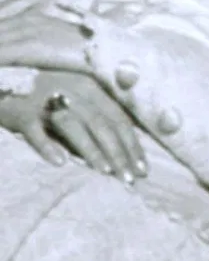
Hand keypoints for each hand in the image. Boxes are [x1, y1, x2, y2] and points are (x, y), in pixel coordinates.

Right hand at [0, 69, 145, 180]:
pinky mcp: (22, 112)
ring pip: (75, 126)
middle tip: (129, 179)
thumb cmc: (48, 95)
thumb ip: (98, 117)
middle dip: (119, 153)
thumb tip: (126, 149)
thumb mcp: (78, 99)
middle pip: (102, 124)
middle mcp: (73, 90)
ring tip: (106, 172)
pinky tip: (60, 163)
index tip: (143, 169)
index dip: (133, 145)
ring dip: (92, 150)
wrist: (4, 81)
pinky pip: (36, 131)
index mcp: (91, 88)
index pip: (119, 119)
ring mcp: (46, 100)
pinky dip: (48, 146)